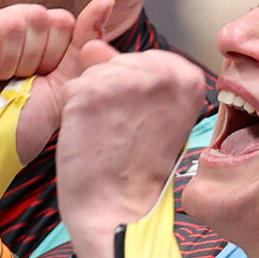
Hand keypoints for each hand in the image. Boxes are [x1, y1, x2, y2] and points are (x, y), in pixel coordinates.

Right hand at [0, 0, 114, 193]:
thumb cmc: (15, 129)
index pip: (59, 20)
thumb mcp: (61, 87)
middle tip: (11, 85)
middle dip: (32, 59)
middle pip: (37, 16)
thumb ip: (83, 44)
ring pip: (11, 22)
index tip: (37, 82)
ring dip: (6, 64)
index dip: (54, 56)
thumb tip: (106, 0)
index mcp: (28, 36)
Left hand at [56, 51, 207, 244]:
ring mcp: (125, 79)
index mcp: (187, 77)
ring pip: (91, 74)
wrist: (121, 212)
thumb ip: (131, 74)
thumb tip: (92, 45)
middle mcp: (160, 72)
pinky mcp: (91, 92)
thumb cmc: (139, 173)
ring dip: (91, 105)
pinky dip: (73, 114)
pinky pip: (71, 90)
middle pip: (117, 63)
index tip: (142, 124)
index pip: (145, 60)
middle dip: (112, 94)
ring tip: (107, 138)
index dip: (134, 93)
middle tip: (124, 135)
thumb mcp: (154, 116)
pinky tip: (90, 140)